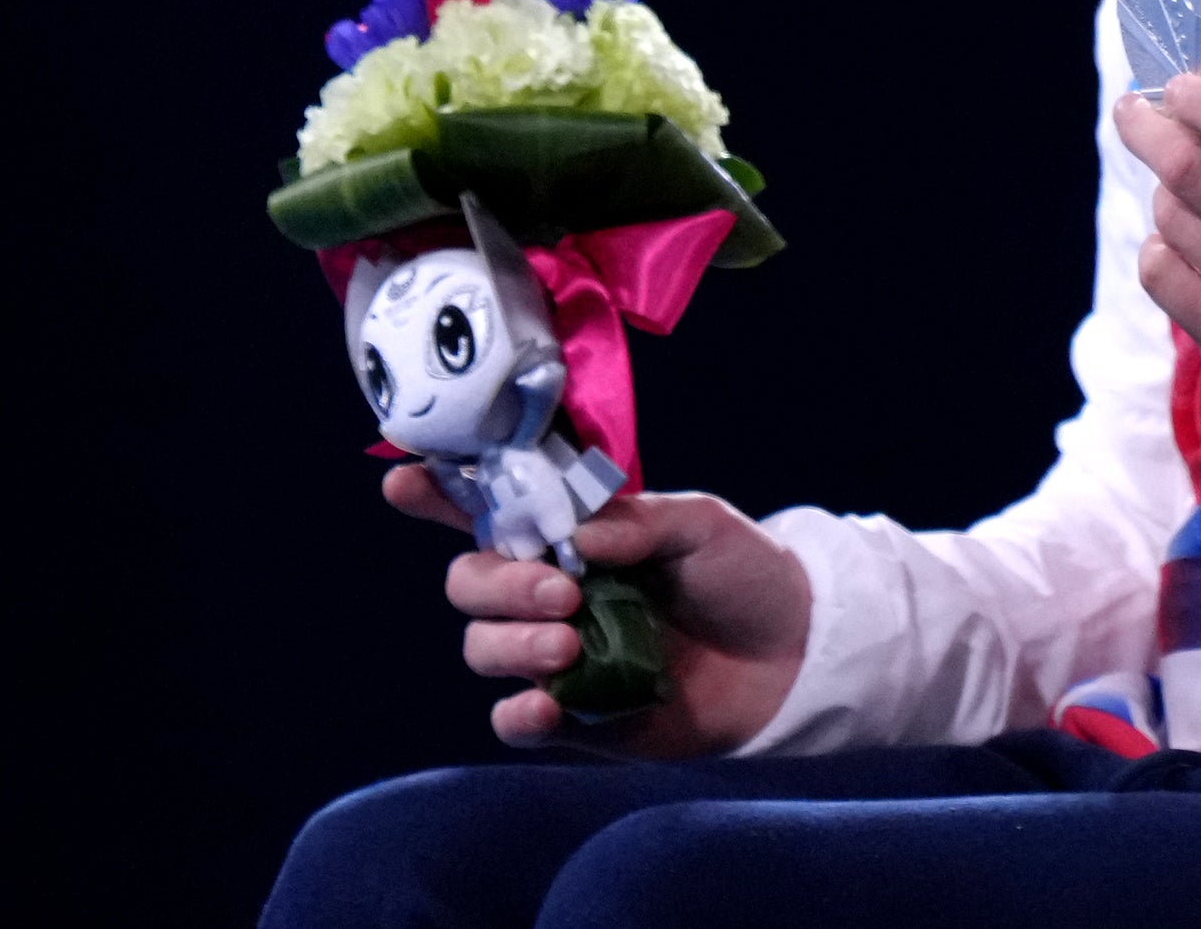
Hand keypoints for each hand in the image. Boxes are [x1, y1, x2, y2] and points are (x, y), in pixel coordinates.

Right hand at [388, 473, 808, 753]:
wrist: (796, 651)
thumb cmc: (745, 574)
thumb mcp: (702, 525)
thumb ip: (637, 519)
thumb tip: (576, 531)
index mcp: (572, 538)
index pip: (490, 513)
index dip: (439, 497)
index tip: (405, 479)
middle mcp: (550, 593)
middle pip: (471, 584)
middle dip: (498, 584)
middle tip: (560, 591)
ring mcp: (556, 655)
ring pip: (483, 648)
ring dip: (511, 643)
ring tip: (568, 642)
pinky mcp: (574, 717)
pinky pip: (514, 721)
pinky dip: (518, 713)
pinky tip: (546, 704)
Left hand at [1120, 74, 1200, 394]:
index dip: (1199, 99)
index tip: (1177, 86)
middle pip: (1189, 170)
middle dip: (1147, 130)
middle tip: (1132, 111)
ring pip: (1170, 218)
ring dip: (1165, 193)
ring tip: (1183, 192)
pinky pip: (1158, 272)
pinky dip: (1160, 246)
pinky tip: (1181, 243)